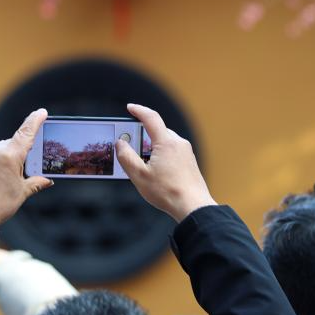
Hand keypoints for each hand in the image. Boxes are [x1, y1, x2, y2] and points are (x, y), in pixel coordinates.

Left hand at [0, 108, 53, 226]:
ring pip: (0, 150)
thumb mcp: (22, 193)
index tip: (42, 112)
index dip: (35, 121)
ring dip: (6, 158)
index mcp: (10, 155)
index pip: (26, 132)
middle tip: (24, 168)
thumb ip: (36, 183)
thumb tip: (47, 181)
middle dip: (20, 152)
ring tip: (6, 179)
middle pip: (13, 143)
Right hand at [116, 103, 215, 221]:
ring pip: (165, 142)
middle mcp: (179, 143)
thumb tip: (120, 143)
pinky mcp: (189, 162)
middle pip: (157, 131)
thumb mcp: (139, 176)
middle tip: (129, 144)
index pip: (151, 118)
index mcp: (166, 143)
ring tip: (141, 162)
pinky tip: (156, 170)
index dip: (139, 110)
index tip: (129, 108)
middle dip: (142, 134)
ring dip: (152, 146)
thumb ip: (126, 157)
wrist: (193, 207)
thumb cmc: (167, 192)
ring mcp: (186, 152)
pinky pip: (172, 151)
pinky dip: (161, 154)